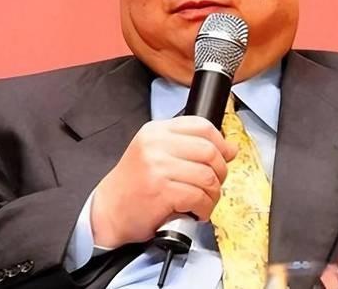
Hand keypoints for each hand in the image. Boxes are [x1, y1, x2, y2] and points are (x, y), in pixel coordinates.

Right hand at [90, 116, 237, 247]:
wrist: (108, 211)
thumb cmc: (134, 185)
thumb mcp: (155, 154)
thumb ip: (187, 147)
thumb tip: (229, 149)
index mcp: (156, 131)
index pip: (201, 125)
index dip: (220, 142)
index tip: (226, 156)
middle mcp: (156, 144)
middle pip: (209, 150)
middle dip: (220, 171)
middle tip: (215, 184)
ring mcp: (158, 167)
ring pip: (207, 176)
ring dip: (213, 194)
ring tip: (204, 201)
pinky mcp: (161, 191)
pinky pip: (198, 197)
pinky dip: (204, 208)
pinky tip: (196, 212)